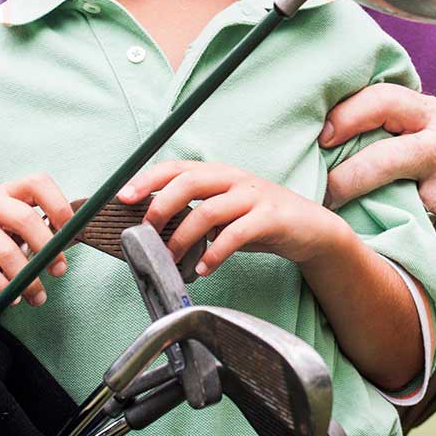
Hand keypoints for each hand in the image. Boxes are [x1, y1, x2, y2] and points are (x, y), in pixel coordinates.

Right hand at [0, 173, 73, 305]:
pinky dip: (1, 285)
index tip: (72, 230)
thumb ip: (47, 231)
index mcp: (10, 191)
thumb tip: (78, 232)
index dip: (58, 204)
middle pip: (24, 217)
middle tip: (59, 272)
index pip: (37, 183)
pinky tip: (12, 296)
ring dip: (26, 278)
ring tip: (38, 296)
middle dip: (47, 248)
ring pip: (5, 249)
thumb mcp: (22, 234)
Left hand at [118, 161, 347, 275]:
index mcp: (219, 173)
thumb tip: (154, 227)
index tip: (124, 195)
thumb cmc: (260, 220)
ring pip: (209, 210)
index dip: (148, 178)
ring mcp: (254, 196)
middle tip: (147, 233)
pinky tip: (205, 269)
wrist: (311, 228)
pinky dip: (216, 253)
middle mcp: (234, 178)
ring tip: (171, 261)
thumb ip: (196, 211)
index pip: (177, 167)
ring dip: (184, 239)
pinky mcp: (271, 217)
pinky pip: (237, 233)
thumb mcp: (226, 210)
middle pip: (190, 181)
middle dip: (161, 206)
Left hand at [320, 85, 435, 241]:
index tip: (321, 135)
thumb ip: (397, 122)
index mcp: (432, 113)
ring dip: (385, 211)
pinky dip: (420, 229)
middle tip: (323, 194)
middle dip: (345, 181)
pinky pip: (431, 230)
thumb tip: (333, 134)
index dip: (347, 116)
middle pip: (383, 163)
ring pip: (406, 206)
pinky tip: (418, 221)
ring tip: (371, 211)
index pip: (383, 102)